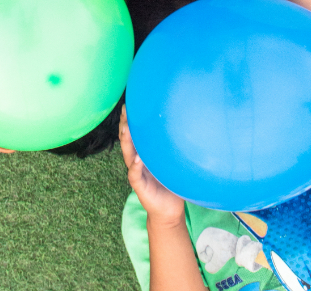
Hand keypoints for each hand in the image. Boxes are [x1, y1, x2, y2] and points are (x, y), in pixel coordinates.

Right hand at [119, 107, 184, 226]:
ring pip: (128, 154)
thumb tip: (185, 123)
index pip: (135, 133)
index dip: (131, 119)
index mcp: (143, 153)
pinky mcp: (139, 186)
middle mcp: (136, 160)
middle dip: (125, 125)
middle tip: (125, 110)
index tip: (130, 103)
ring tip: (126, 129)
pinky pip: (134, 175)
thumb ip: (171, 146)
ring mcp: (136, 172)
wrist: (169, 208)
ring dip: (126, 142)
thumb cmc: (170, 181)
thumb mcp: (170, 160)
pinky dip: (134, 166)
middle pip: (127, 140)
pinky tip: (136, 159)